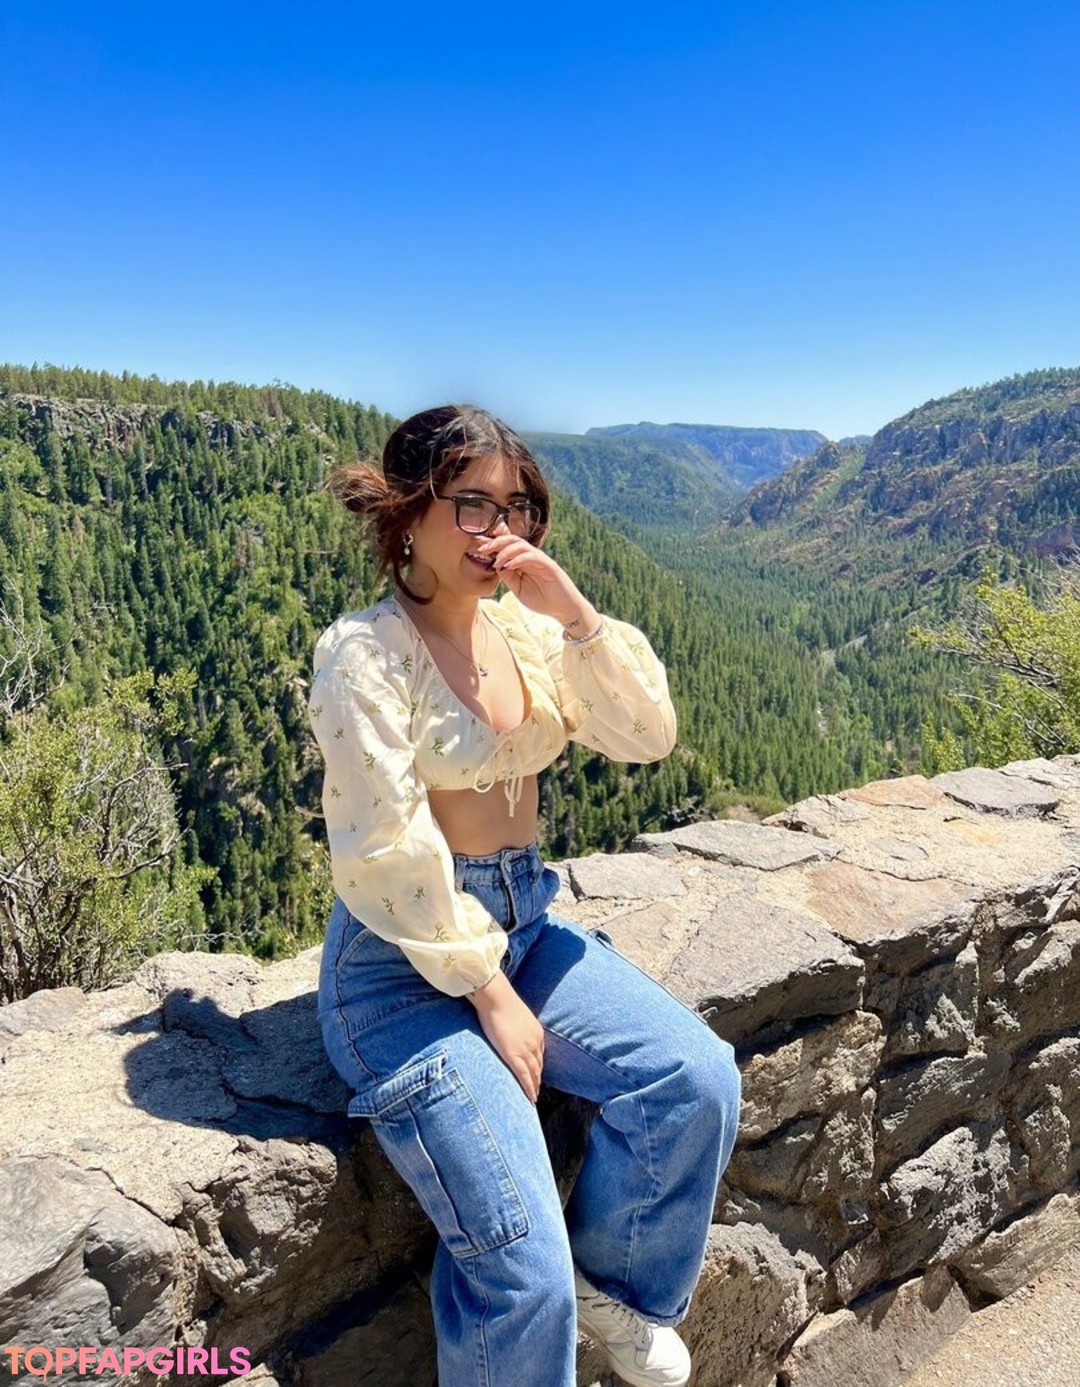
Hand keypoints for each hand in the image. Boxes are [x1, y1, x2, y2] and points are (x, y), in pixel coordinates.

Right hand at [467, 971, 544, 1102]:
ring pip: (533, 1073)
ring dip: (535, 1086)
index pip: (538, 1053)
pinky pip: (524, 1076)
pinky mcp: (514, 1055)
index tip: (536, 1073)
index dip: (537, 1065)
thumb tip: (506, 1024)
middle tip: (537, 1090)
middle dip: (538, 1077)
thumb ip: (513, 1023)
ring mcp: (525, 1050)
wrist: (497, 998)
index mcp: (535, 1032)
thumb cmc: (499, 1001)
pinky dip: (529, 1088)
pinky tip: (531, 1098)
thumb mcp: (512, 1013)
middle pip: (538, 1065)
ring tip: (533, 1097)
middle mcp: (534, 1042)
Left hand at [476, 533, 598, 630]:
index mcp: (523, 562)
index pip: (507, 547)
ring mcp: (540, 560)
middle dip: (495, 542)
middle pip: (512, 540)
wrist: (564, 609)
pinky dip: (518, 558)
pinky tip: (509, 565)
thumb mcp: (519, 590)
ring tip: (496, 560)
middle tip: (482, 548)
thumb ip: (508, 577)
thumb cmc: (543, 600)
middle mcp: (531, 557)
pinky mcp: (548, 565)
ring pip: (521, 545)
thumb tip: (495, 565)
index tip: (477, 544)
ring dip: (506, 551)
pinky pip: (532, 556)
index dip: (493, 544)